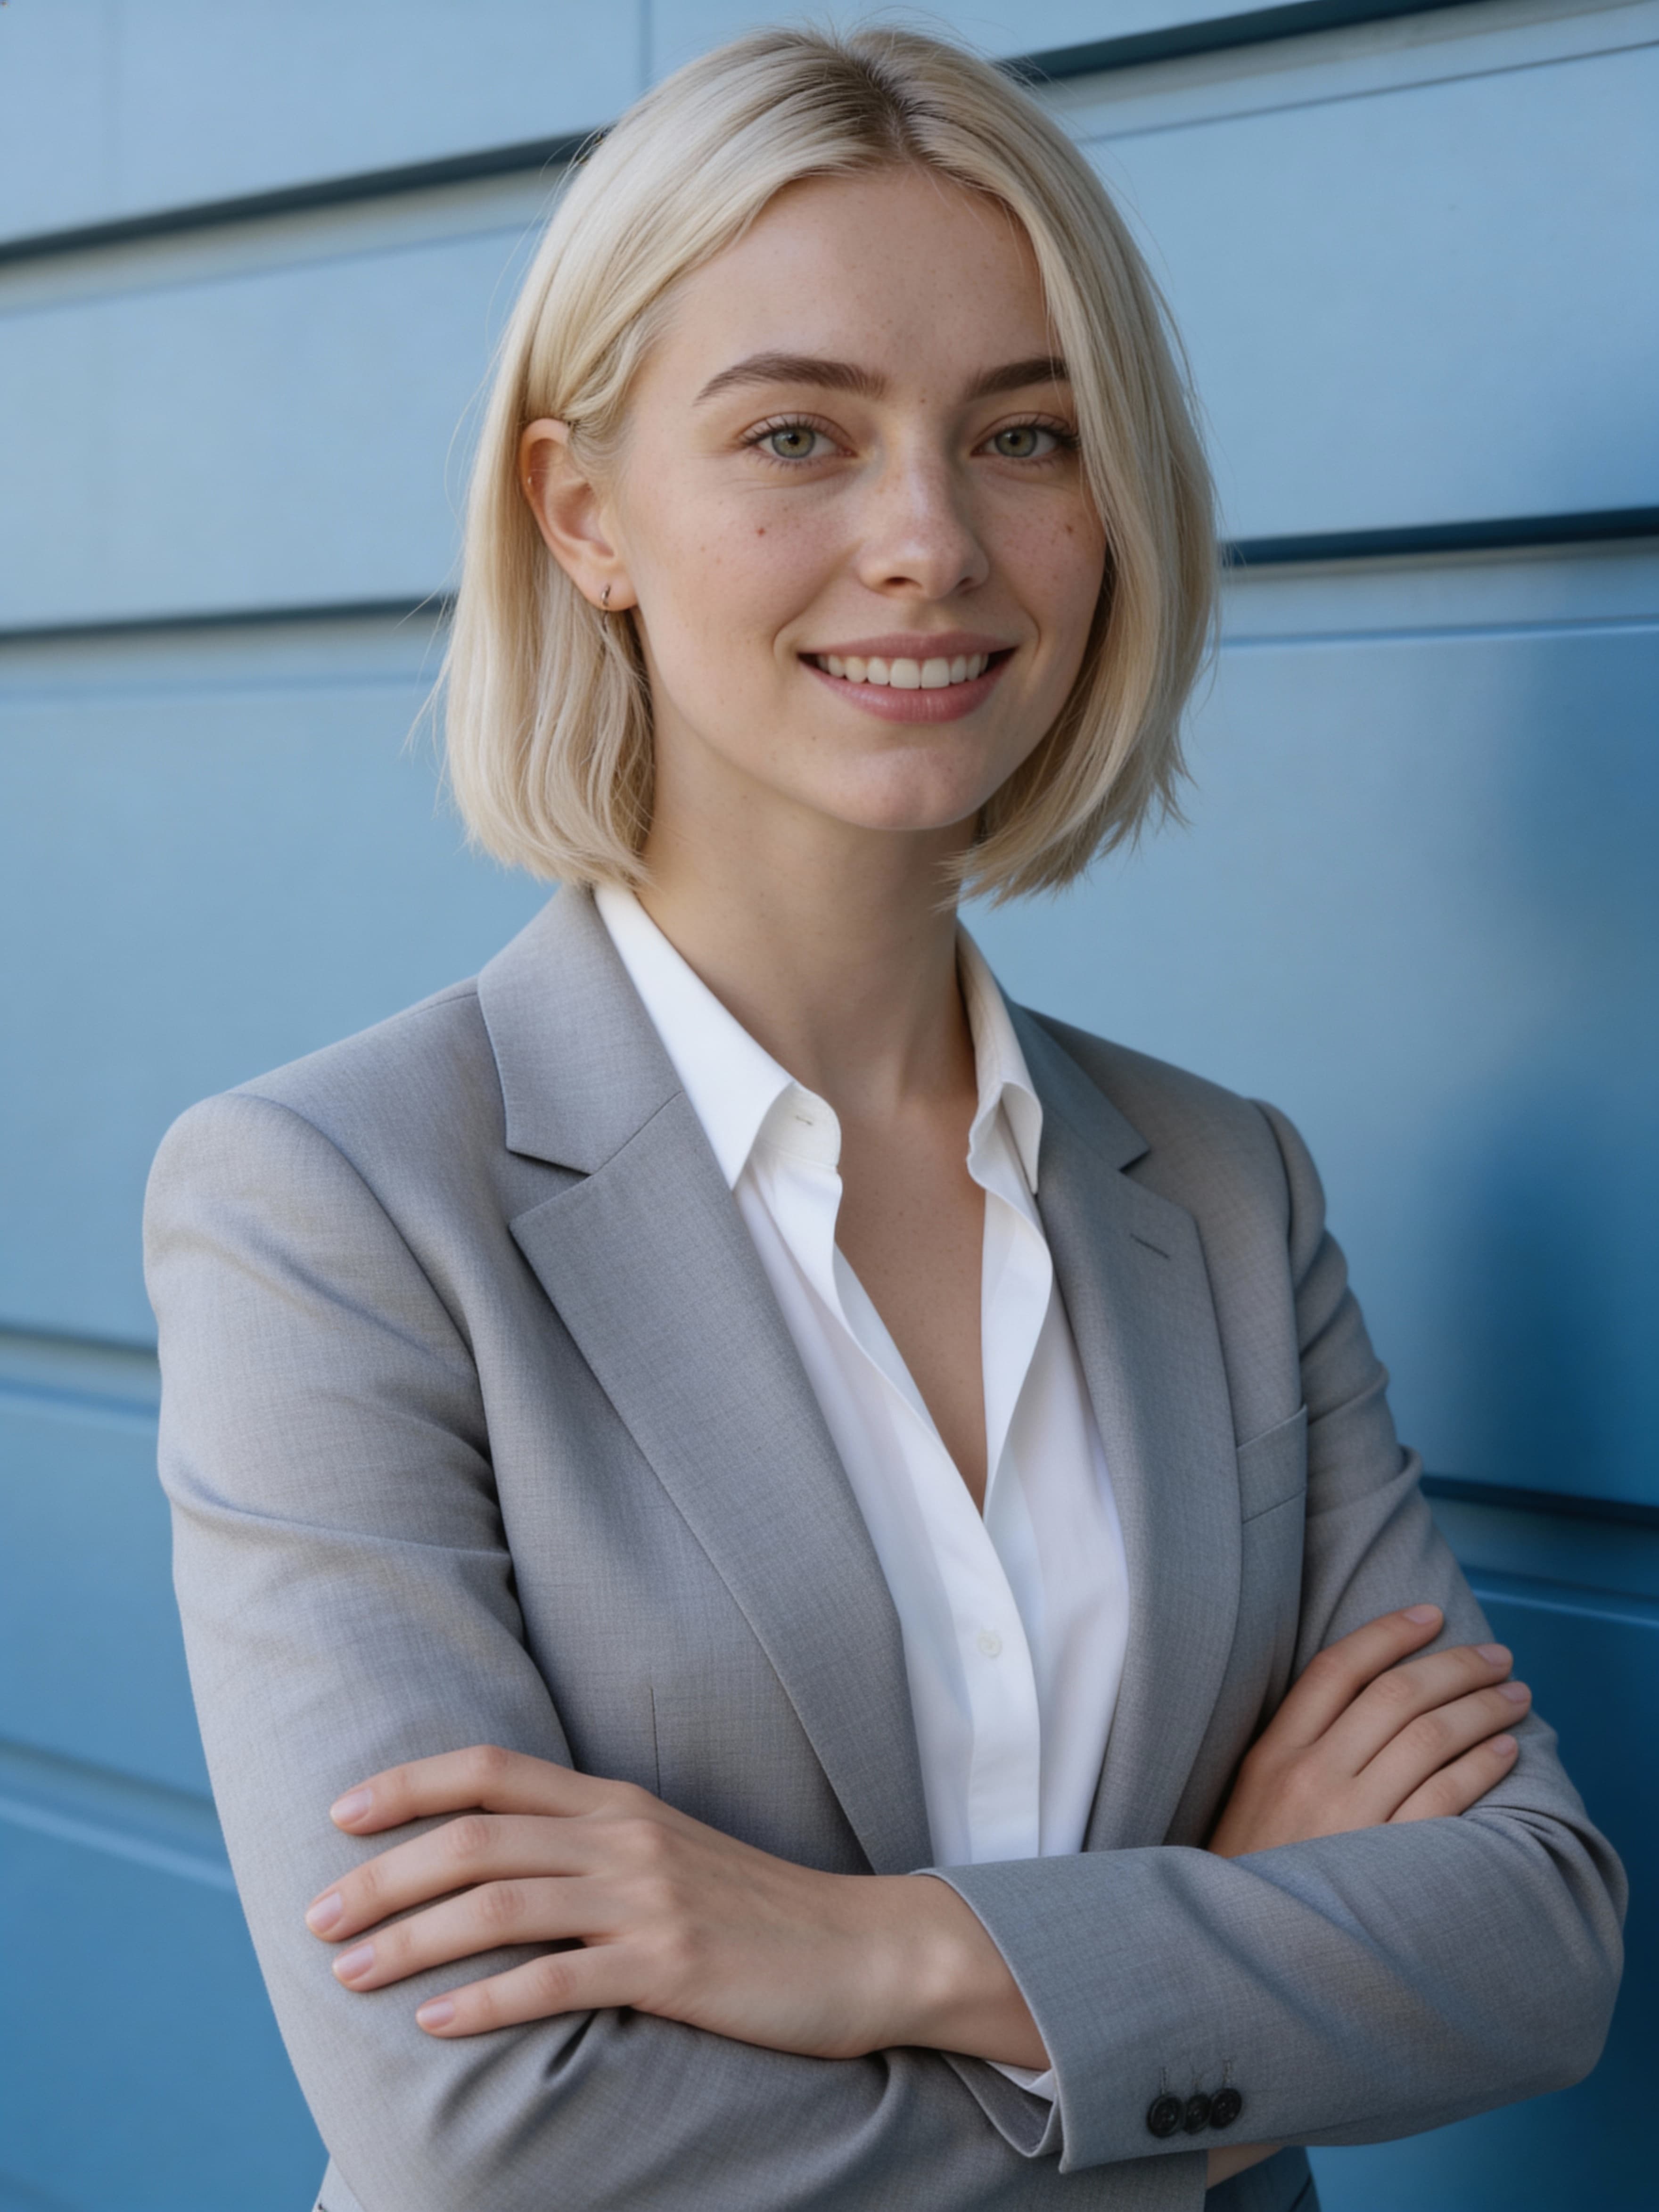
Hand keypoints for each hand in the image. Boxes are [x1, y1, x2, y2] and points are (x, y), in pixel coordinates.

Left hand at [304, 1746, 1045, 2066]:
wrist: (863, 1948)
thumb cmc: (755, 1908)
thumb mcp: (665, 1849)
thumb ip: (587, 1843)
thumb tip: (496, 1859)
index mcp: (617, 1802)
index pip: (490, 1771)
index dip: (407, 1785)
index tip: (339, 1812)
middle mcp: (622, 1837)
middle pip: (474, 1839)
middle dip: (382, 1875)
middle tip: (316, 1916)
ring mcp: (646, 1900)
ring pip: (499, 1907)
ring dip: (411, 1939)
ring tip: (349, 1972)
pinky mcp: (669, 1968)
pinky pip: (556, 1982)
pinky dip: (485, 2002)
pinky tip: (436, 2026)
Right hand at [1208, 1604, 1527, 1858]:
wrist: (1240, 1954)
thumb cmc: (1254, 1873)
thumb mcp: (1254, 1796)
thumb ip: (1299, 1746)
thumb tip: (1368, 1699)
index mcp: (1273, 1752)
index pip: (1338, 1667)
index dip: (1389, 1632)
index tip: (1430, 1615)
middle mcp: (1310, 1774)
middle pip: (1396, 1694)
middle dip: (1455, 1665)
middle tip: (1495, 1655)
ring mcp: (1349, 1818)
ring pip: (1430, 1737)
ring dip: (1483, 1708)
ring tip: (1514, 1696)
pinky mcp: (1385, 1860)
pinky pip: (1448, 1797)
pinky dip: (1483, 1765)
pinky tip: (1505, 1750)